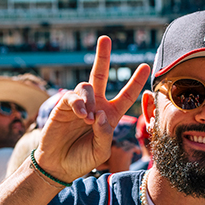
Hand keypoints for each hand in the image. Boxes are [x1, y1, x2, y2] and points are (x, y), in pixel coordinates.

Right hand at [35, 36, 150, 182]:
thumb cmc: (82, 159)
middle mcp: (96, 105)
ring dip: (90, 99)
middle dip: (103, 57)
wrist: (58, 166)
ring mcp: (79, 105)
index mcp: (110, 115)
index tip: (145, 66)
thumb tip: (101, 114)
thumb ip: (105, 133)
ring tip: (87, 118)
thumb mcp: (101, 150)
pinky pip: (73, 96)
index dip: (136, 82)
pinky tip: (81, 114)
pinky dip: (79, 103)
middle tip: (105, 39)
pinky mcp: (63, 107)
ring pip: (86, 86)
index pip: (126, 95)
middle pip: (101, 75)